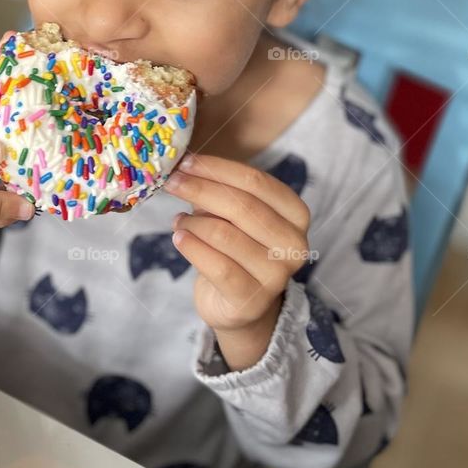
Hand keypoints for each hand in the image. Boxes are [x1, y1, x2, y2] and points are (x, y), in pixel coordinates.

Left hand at [163, 151, 311, 365]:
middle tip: (171, 183)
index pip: (257, 182)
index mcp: (295, 214)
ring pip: (225, 235)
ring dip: (192, 222)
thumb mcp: (234, 216)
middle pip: (242, 206)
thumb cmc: (237, 249)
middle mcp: (293, 244)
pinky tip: (178, 238)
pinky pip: (217, 267)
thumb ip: (219, 192)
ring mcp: (276, 275)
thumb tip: (185, 168)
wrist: (240, 305)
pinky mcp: (252, 300)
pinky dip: (192, 247)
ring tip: (178, 221)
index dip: (218, 169)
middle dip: (200, 189)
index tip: (185, 162)